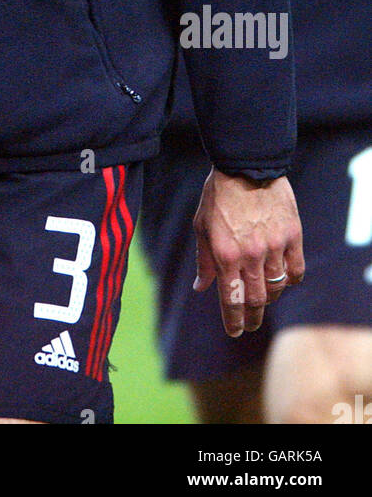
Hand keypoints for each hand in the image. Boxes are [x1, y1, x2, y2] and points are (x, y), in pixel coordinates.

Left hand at [192, 168, 303, 336]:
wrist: (246, 165)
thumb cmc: (218, 195)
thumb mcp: (202, 226)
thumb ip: (204, 261)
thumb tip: (200, 288)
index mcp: (225, 255)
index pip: (231, 300)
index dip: (234, 321)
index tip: (234, 331)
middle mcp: (251, 255)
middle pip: (256, 300)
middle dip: (252, 317)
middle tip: (249, 324)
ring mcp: (274, 246)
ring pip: (276, 287)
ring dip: (269, 298)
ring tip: (263, 298)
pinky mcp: (292, 236)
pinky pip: (296, 270)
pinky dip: (290, 279)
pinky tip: (284, 279)